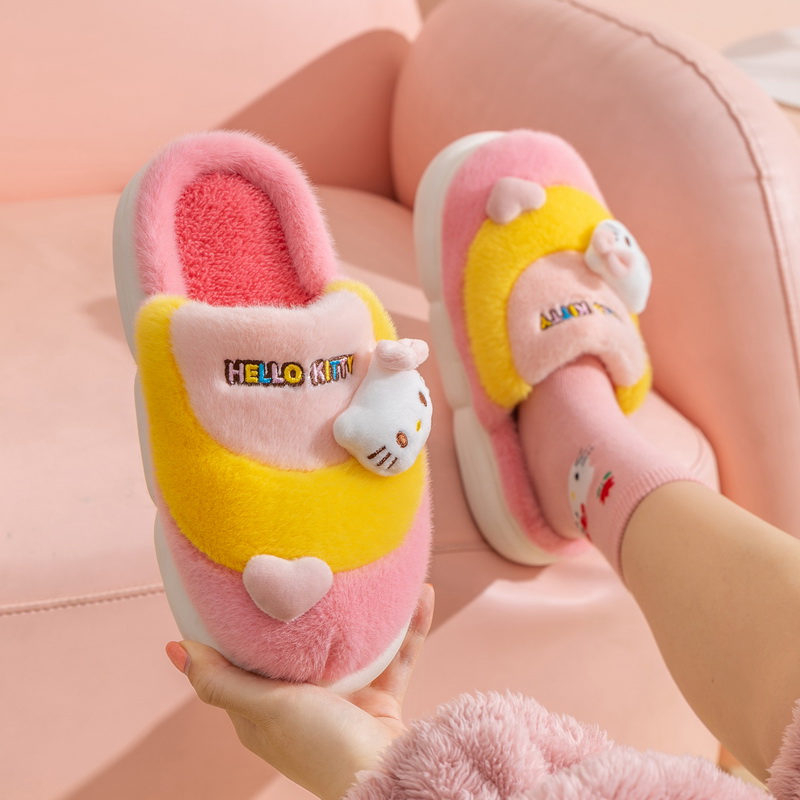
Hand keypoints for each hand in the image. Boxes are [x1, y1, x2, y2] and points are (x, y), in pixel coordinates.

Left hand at [165, 584, 434, 799]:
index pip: (241, 660)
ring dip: (364, 613)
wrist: (386, 776)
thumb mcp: (265, 708)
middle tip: (309, 561)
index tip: (242, 580)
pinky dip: (408, 630)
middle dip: (306, 608)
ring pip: (349, 645)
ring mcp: (342, 700)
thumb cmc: (319, 746)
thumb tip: (175, 649)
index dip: (239, 624)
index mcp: (263, 709)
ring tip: (368, 573)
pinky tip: (419, 596)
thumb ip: (222, 681)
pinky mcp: (378, 699)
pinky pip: (395, 656)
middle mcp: (299, 703)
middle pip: (297, 646)